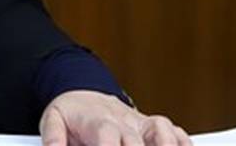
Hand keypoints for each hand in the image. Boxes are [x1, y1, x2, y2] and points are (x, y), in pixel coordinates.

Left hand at [39, 90, 190, 145]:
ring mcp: (141, 123)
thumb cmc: (72, 114)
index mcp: (98, 121)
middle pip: (135, 142)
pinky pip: (175, 132)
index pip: (106, 135)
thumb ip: (53, 137)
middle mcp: (124, 121)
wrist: (85, 95)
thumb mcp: (53, 121)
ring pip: (161, 132)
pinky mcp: (155, 127)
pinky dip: (182, 143)